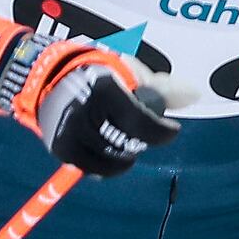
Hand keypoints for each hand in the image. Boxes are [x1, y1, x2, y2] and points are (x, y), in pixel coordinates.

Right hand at [0, 19, 175, 176]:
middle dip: (142, 139)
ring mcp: (70, 132)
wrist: (44, 76)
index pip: (141, 122)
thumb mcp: (128, 70)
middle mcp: (83, 111)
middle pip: (128, 142)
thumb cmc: (95, 72)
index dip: (161, 131)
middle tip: (143, 131)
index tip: (171, 130)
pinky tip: (111, 153)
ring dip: (126, 153)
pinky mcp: (60, 148)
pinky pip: (93, 168)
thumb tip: (194, 93)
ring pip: (113, 159)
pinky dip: (107, 165)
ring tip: (125, 139)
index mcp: (103, 88)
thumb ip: (161, 86)